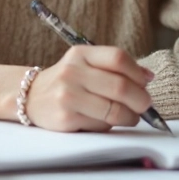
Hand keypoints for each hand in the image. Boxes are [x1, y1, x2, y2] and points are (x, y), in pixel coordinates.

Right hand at [25, 45, 154, 131]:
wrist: (30, 97)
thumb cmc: (67, 81)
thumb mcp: (85, 64)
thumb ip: (114, 68)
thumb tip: (148, 77)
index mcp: (80, 54)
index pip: (118, 58)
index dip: (138, 72)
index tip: (146, 82)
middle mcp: (72, 72)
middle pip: (119, 86)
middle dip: (140, 99)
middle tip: (145, 105)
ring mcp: (67, 96)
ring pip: (114, 110)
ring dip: (131, 117)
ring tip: (131, 117)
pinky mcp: (66, 119)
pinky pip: (101, 125)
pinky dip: (110, 126)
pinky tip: (106, 121)